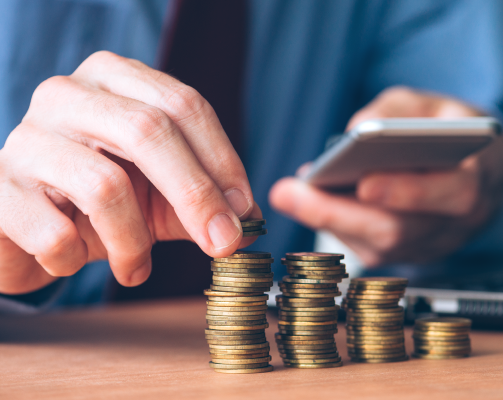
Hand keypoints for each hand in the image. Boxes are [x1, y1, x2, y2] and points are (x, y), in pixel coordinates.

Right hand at [0, 51, 259, 294]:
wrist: (23, 227)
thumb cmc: (97, 204)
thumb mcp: (158, 195)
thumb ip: (203, 201)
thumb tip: (250, 224)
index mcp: (115, 79)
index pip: (184, 105)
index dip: (222, 161)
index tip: (244, 211)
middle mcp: (68, 94)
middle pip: (150, 132)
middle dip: (197, 196)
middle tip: (222, 244)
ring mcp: (26, 136)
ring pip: (106, 185)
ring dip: (134, 241)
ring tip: (135, 267)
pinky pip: (54, 231)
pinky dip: (77, 258)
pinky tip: (74, 260)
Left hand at [270, 87, 502, 266]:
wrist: (480, 178)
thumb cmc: (453, 135)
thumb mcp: (437, 105)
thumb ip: (398, 110)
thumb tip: (353, 132)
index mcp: (477, 180)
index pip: (451, 194)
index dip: (408, 192)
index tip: (364, 184)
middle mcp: (454, 223)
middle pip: (396, 230)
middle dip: (337, 212)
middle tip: (289, 192)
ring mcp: (428, 245)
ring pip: (374, 245)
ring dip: (326, 219)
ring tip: (289, 193)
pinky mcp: (403, 255)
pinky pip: (363, 247)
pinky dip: (333, 222)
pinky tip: (308, 199)